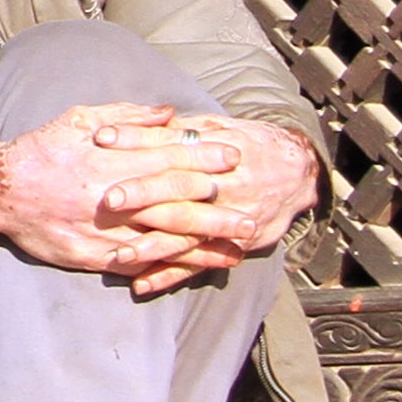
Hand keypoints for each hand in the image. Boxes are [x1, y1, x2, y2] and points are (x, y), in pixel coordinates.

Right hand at [0, 102, 251, 281]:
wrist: (2, 189)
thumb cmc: (44, 149)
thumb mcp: (82, 118)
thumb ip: (128, 116)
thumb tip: (169, 113)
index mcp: (115, 159)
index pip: (170, 156)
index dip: (204, 157)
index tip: (234, 158)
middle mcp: (117, 195)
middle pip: (177, 200)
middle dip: (217, 207)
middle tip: (251, 210)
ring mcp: (109, 228)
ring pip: (166, 236)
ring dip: (205, 242)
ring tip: (237, 245)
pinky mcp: (98, 254)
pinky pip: (142, 262)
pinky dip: (172, 266)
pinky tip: (197, 268)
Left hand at [86, 112, 319, 297]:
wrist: (299, 172)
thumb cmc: (249, 143)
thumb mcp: (218, 128)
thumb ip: (180, 128)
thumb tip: (142, 118)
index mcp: (214, 152)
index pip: (170, 145)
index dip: (137, 141)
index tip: (102, 139)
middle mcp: (221, 187)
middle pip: (178, 190)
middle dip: (143, 195)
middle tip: (109, 200)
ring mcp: (227, 220)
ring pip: (186, 234)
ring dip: (152, 245)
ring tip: (119, 253)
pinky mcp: (233, 245)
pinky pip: (197, 264)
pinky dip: (170, 275)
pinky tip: (142, 283)